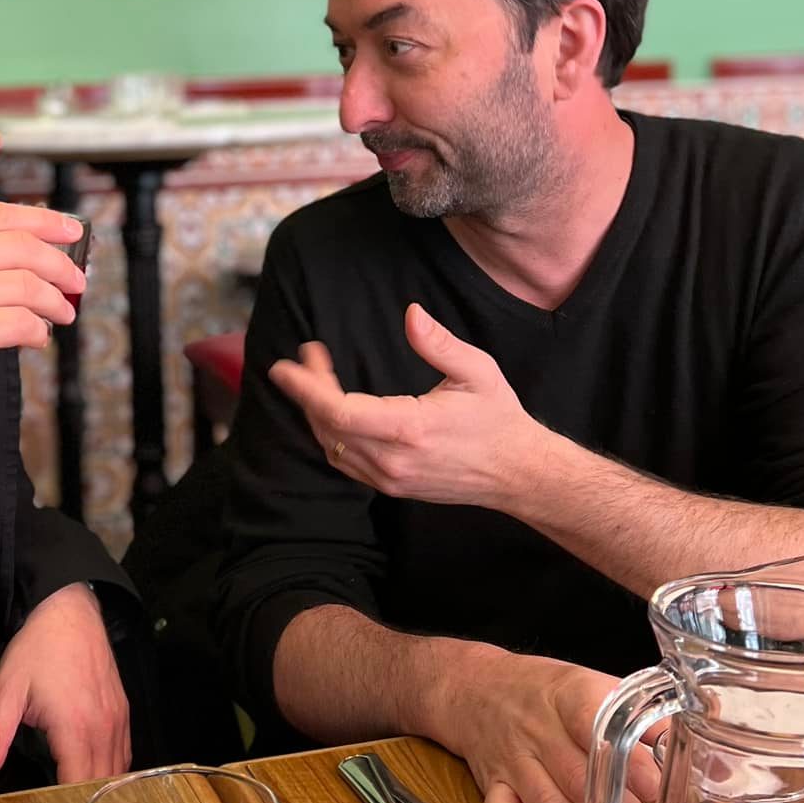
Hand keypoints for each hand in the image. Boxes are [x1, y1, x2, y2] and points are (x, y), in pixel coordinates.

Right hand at [0, 202, 86, 446]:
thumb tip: (30, 257)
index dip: (43, 220)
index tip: (73, 230)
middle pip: (20, 246)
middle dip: (60, 264)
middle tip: (78, 282)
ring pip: (26, 285)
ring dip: (54, 302)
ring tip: (62, 315)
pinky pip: (20, 322)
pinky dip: (38, 331)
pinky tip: (37, 339)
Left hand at [0, 583, 130, 787]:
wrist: (69, 609)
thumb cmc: (37, 649)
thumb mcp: (6, 691)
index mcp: (75, 727)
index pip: (78, 788)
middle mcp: (103, 727)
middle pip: (102, 787)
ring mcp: (118, 719)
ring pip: (118, 773)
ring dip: (101, 793)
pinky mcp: (123, 712)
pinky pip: (124, 755)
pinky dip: (112, 774)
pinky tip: (95, 781)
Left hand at [268, 305, 543, 508]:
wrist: (518, 473)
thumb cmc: (498, 419)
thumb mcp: (477, 371)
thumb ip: (440, 343)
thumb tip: (411, 314)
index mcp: (410, 429)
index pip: (339, 412)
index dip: (306, 389)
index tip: (286, 366)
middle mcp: (394, 460)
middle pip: (328, 427)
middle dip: (307, 391)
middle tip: (307, 358)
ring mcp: (390, 479)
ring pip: (332, 447)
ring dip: (315, 413)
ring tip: (314, 378)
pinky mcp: (392, 488)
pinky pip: (345, 462)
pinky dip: (330, 435)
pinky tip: (330, 410)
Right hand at [423, 642, 661, 802]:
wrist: (477, 687)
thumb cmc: (550, 692)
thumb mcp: (601, 686)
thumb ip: (651, 722)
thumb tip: (712, 766)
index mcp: (570, 695)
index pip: (600, 731)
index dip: (633, 769)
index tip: (666, 798)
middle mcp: (538, 729)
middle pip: (580, 782)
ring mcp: (512, 761)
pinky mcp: (491, 787)